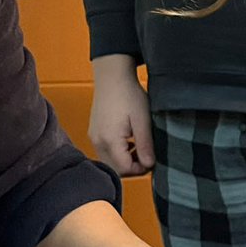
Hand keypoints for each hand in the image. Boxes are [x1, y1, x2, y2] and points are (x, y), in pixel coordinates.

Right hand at [89, 54, 153, 175]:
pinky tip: (129, 142)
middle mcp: (97, 141)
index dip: (140, 169)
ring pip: (109, 162)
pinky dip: (118, 153)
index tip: (152, 160)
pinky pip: (105, 152)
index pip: (124, 169)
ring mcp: (93, 137)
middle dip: (132, 167)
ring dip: (125, 161)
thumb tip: (149, 165)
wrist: (112, 77)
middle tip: (146, 155)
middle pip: (115, 169)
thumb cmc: (129, 94)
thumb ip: (145, 145)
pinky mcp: (94, 132)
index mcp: (109, 140)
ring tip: (139, 147)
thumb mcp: (143, 120)